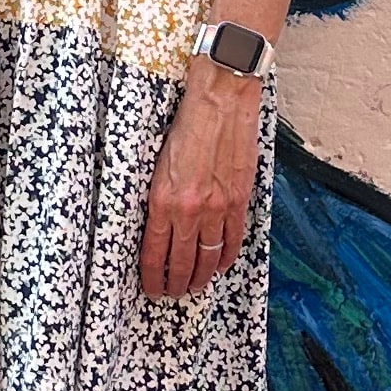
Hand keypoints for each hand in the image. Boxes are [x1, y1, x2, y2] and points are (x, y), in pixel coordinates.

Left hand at [139, 58, 265, 303]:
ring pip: (208, 257)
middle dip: (175, 284)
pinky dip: (226, 256)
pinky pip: (233, 239)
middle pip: (182, 262)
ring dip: (200, 277)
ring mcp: (218, 207)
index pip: (154, 252)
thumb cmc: (186, 121)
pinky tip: (219, 265)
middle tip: (171, 293)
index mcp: (162, 199)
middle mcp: (189, 209)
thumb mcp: (157, 160)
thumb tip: (157, 222)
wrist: (220, 97)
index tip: (151, 287)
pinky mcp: (240, 199)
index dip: (152, 276)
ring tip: (194, 286)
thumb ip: (158, 195)